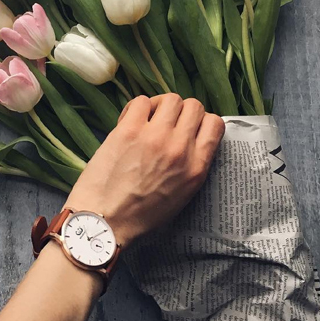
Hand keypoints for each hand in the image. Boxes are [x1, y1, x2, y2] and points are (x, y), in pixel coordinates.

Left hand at [64, 94, 224, 247]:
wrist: (104, 221)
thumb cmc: (140, 217)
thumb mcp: (182, 196)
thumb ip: (191, 167)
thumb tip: (190, 141)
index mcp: (196, 167)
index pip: (215, 124)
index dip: (202, 121)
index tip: (188, 128)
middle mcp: (179, 148)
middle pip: (194, 106)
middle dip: (182, 112)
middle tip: (166, 124)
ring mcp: (154, 136)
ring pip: (170, 99)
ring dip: (161, 106)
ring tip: (149, 120)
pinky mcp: (128, 130)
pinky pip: (141, 101)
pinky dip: (137, 108)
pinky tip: (130, 121)